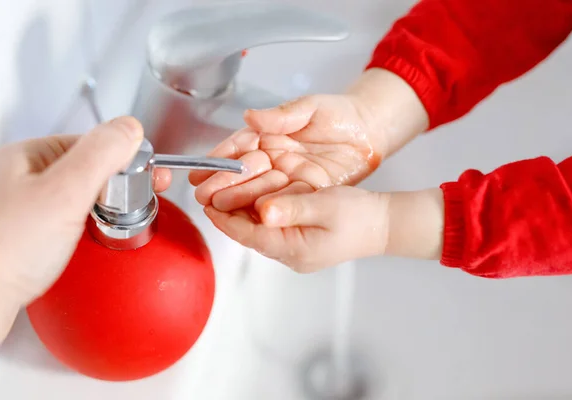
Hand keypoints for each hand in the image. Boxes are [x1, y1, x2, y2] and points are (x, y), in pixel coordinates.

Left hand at [0, 117, 169, 347]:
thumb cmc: (1, 252)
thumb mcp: (64, 193)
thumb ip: (100, 155)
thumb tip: (129, 128)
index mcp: (25, 158)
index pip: (91, 143)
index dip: (125, 158)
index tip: (149, 176)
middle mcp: (22, 180)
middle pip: (88, 171)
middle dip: (118, 186)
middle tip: (136, 203)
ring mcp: (24, 211)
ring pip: (81, 199)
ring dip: (105, 210)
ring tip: (116, 224)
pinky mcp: (27, 240)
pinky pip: (70, 225)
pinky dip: (89, 232)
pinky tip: (94, 243)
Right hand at [188, 68, 428, 211]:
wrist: (370, 131)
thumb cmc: (340, 113)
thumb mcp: (310, 106)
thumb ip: (282, 115)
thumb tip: (251, 117)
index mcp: (270, 135)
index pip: (239, 148)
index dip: (219, 158)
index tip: (201, 168)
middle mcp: (275, 158)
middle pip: (244, 172)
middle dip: (221, 182)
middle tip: (202, 193)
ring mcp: (289, 176)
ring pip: (259, 188)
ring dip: (237, 197)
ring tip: (215, 206)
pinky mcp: (306, 191)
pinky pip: (283, 200)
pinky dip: (265, 207)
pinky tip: (248, 214)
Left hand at [203, 184, 390, 271]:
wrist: (383, 225)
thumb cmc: (359, 216)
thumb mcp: (325, 206)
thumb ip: (293, 208)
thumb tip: (263, 211)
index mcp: (294, 249)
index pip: (248, 235)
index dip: (225, 220)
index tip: (207, 204)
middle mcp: (291, 255)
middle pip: (250, 234)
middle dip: (230, 215)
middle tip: (211, 195)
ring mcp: (296, 251)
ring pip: (260, 231)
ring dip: (244, 214)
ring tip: (227, 194)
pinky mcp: (302, 243)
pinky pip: (273, 229)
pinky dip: (261, 214)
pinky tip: (255, 199)